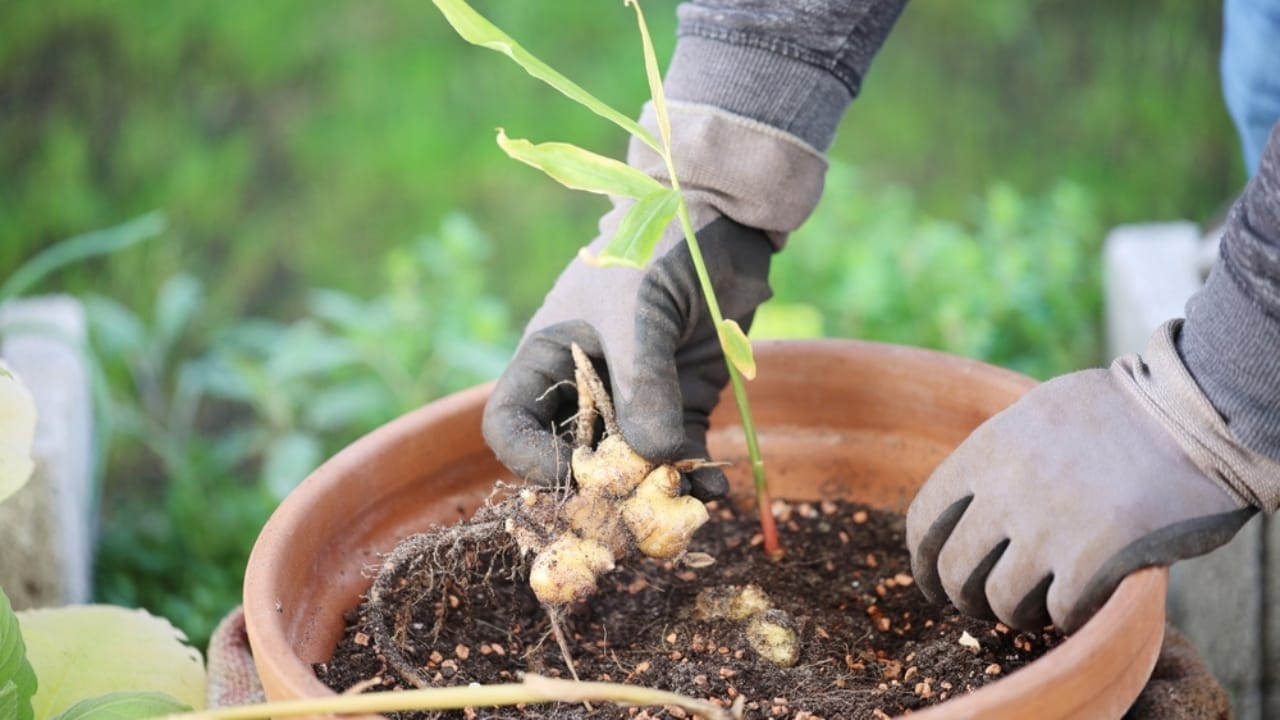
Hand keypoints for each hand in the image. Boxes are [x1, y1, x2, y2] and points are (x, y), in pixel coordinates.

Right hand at [483, 213, 772, 499]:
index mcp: (547, 358)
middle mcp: (583, 387)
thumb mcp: (640, 314)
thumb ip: (643, 385)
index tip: (575, 472)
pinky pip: (678, 455)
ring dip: (651, 492)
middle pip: (570, 459)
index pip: (510, 425)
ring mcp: (634, 400)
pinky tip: (714, 488)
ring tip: (683, 504)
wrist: (722, 218)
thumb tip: (653, 460)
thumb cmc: (658, 250)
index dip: (529, 458)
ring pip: (627, 467)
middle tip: (632, 510)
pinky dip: (692, 476)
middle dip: (597, 489)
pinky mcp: (681, 404)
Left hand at [906, 320, 1272, 632]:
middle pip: (954, 573)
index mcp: (985, 452)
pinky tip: (1082, 601)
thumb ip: (996, 458)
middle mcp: (1004, 491)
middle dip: (964, 598)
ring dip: (1017, 613)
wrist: (1190, 416)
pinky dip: (1067, 616)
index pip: (925, 523)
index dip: (926, 561)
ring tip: (1039, 604)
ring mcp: (1046, 527)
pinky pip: (1058, 613)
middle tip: (984, 604)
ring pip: (1000, 601)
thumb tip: (965, 504)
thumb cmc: (1117, 413)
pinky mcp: (1091, 559)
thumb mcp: (1034, 415)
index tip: (935, 579)